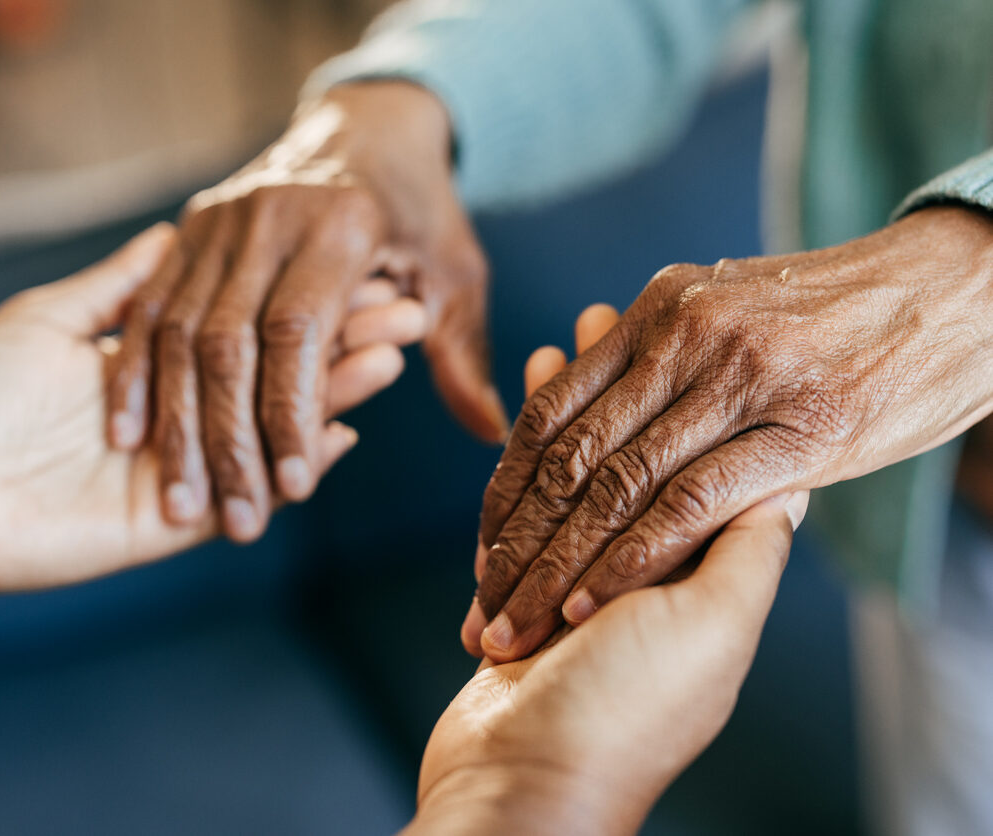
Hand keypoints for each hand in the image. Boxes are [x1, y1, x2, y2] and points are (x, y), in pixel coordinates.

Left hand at [0, 224, 424, 597]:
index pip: (249, 324)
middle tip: (402, 308)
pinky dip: (301, 460)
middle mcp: (186, 411)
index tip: (354, 265)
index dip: (301, 299)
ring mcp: (191, 465)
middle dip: (340, 341)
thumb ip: (120, 287)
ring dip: (336, 392)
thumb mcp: (47, 319)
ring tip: (391, 357)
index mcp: (157, 361)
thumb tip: (171, 232)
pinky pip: (258, 490)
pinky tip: (348, 428)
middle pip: (279, 372)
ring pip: (280, 425)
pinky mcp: (184, 520)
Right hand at [105, 81, 506, 542]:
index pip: (301, 332)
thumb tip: (493, 432)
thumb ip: (461, 354)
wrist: (365, 126)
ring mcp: (218, 220)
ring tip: (181, 501)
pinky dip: (137, 373)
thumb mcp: (452, 274)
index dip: (292, 415)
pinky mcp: (187, 228)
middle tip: (235, 521)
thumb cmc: (417, 213)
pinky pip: (148, 308)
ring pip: (178, 331)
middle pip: (228, 341)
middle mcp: (267, 216)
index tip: (292, 490)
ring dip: (175, 423)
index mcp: (340, 224)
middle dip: (228, 439)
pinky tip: (130, 435)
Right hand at [410, 330, 806, 834]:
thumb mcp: (712, 631)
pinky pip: (525, 489)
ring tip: (569, 333)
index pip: (701, 458)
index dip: (694, 395)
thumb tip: (791, 479)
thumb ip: (746, 549)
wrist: (525, 784)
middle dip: (622, 380)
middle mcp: (639, 562)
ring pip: (573, 456)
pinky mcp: (518, 572)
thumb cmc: (628, 714)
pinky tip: (524, 396)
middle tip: (610, 311)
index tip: (687, 331)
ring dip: (571, 396)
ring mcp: (573, 565)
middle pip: (633, 443)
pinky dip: (526, 440)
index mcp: (698, 570)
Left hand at [472, 205, 992, 660]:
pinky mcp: (799, 431)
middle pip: (568, 458)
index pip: (550, 413)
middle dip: (517, 546)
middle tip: (483, 609)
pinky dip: (631, 561)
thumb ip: (659, 359)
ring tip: (520, 625)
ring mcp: (740, 382)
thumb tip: (590, 404)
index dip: (506, 492)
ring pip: (616, 487)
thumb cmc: (835, 315)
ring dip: (558, 569)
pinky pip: (688, 503)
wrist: (956, 287)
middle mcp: (685, 338)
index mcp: (657, 312)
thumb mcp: (727, 309)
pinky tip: (594, 605)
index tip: (484, 552)